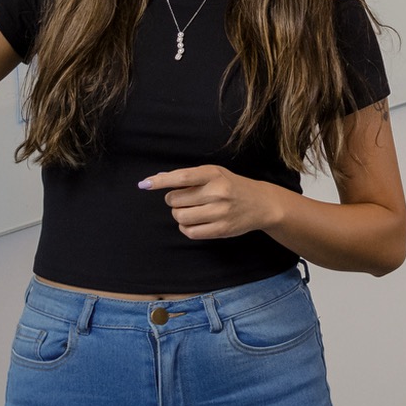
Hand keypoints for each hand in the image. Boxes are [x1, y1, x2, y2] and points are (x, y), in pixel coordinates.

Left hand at [144, 166, 283, 239]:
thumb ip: (188, 176)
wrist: (261, 203)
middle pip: (175, 200)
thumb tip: (158, 178)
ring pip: (180, 217)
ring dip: (179, 214)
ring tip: (190, 210)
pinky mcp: (221, 230)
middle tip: (186, 199)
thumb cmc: (232, 185)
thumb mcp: (214, 173)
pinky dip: (186, 227)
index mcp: (213, 174)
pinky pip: (190, 232)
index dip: (160, 181)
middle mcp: (217, 192)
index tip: (144, 184)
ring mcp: (220, 212)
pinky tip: (194, 222)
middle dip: (174, 200)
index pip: (181, 177)